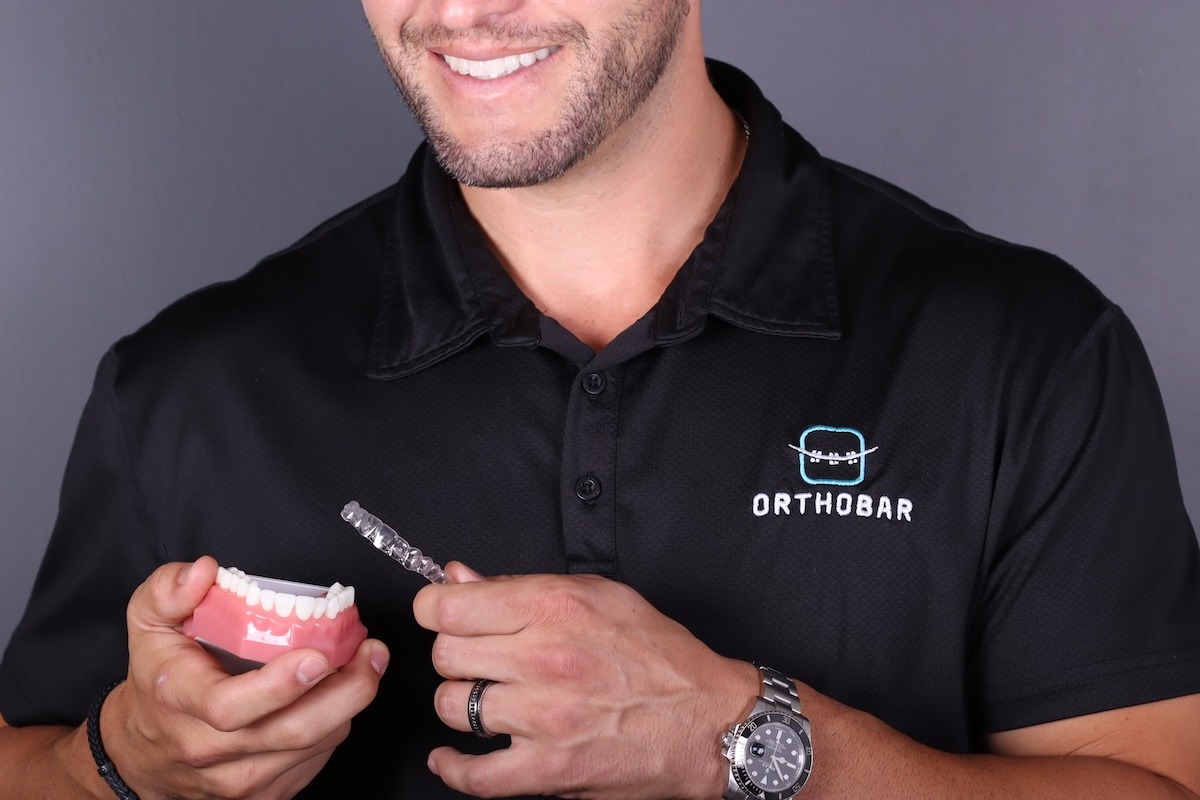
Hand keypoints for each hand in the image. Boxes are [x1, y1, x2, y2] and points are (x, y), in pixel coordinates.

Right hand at [102, 557, 389, 799]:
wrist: (143, 750)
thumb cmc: (158, 679)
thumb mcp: (147, 622)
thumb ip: (168, 590)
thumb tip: (203, 571)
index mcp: (181, 701)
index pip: (231, 707)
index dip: (280, 685)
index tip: (319, 657)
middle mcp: (209, 748)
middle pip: (291, 732)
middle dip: (346, 692)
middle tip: (372, 654)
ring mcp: (237, 779)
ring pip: (313, 746)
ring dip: (349, 705)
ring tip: (366, 665)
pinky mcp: (263, 794)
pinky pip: (315, 761)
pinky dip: (336, 725)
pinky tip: (341, 695)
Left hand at [413, 563, 757, 799]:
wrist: (709, 721)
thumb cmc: (661, 656)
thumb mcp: (599, 595)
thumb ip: (523, 585)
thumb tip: (460, 577)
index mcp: (554, 607)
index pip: (449, 606)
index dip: (435, 608)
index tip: (442, 613)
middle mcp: (544, 659)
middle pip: (446, 655)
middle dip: (455, 653)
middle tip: (478, 656)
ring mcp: (544, 718)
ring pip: (453, 707)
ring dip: (463, 703)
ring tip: (486, 699)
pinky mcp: (549, 770)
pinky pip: (473, 775)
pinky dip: (452, 767)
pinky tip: (452, 756)